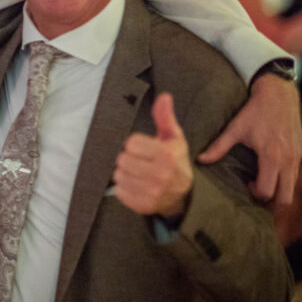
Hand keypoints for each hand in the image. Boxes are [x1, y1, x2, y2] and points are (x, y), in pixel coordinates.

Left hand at [115, 93, 193, 216]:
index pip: (130, 143)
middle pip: (122, 159)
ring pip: (118, 175)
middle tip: (141, 162)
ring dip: (125, 173)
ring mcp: (152, 192)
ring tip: (139, 174)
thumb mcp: (173, 138)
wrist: (183, 194)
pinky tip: (138, 186)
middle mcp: (161, 174)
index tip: (145, 149)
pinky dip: (125, 188)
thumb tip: (164, 96)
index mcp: (167, 155)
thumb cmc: (175, 161)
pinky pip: (119, 191)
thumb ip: (165, 117)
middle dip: (129, 159)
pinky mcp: (144, 205)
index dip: (135, 145)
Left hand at [198, 74, 301, 204]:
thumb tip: (200, 159)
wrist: (279, 94)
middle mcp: (288, 160)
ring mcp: (297, 157)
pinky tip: (271, 168)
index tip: (247, 183)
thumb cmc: (255, 111)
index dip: (255, 193)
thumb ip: (219, 147)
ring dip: (279, 189)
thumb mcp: (235, 129)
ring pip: (292, 187)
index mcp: (272, 157)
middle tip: (257, 189)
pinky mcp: (301, 152)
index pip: (267, 191)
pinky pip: (295, 174)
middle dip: (271, 200)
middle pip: (285, 198)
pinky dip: (285, 178)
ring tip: (263, 180)